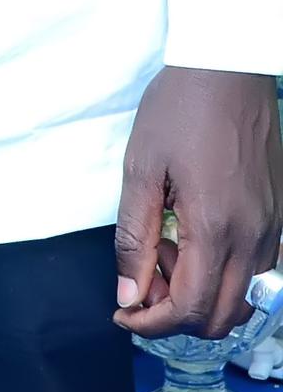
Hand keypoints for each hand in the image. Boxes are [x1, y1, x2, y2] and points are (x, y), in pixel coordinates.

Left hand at [115, 67, 282, 338]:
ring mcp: (272, 227)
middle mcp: (253, 237)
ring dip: (200, 294)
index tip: (123, 314)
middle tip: (141, 278)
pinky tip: (193, 238)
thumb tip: (129, 296)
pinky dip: (224, 274)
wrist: (227, 67)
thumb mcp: (141, 169)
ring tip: (165, 250)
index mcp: (214, 228)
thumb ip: (133, 238)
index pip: (187, 309)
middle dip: (174, 314)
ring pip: (243, 297)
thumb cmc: (179, 109)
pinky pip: (258, 269)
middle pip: (219, 316)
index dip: (150, 324)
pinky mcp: (279, 215)